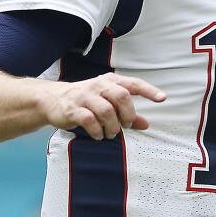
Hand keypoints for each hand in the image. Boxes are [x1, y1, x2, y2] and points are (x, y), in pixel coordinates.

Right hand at [42, 73, 165, 139]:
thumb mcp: (107, 103)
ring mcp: (85, 96)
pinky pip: (89, 120)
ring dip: (113, 126)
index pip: (133, 83)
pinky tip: (98, 135)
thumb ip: (127, 113)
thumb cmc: (86, 101)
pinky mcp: (73, 109)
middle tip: (126, 125)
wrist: (53, 99)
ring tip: (111, 133)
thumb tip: (146, 124)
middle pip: (122, 96)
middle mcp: (99, 85)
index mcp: (110, 81)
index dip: (149, 90)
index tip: (162, 98)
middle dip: (128, 114)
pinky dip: (97, 131)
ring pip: (107, 110)